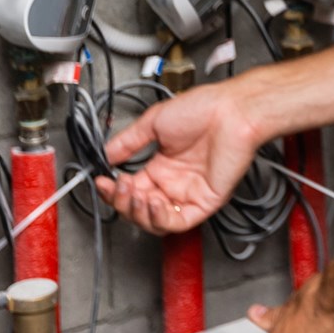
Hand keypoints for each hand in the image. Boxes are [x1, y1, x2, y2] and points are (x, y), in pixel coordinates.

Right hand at [93, 80, 259, 233]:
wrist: (231, 110)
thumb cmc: (204, 109)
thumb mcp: (154, 122)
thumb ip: (128, 142)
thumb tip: (106, 155)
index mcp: (163, 167)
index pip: (132, 190)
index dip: (114, 190)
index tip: (102, 182)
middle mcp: (175, 183)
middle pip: (140, 209)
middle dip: (122, 202)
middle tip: (116, 187)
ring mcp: (189, 193)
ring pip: (156, 221)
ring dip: (138, 212)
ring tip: (132, 195)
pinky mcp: (205, 202)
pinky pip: (179, 222)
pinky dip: (160, 218)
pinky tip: (151, 202)